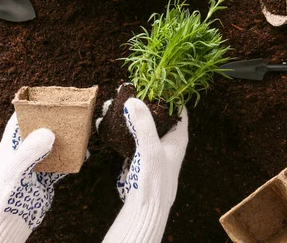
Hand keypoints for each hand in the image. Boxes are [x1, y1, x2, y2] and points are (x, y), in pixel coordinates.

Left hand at [0, 113, 81, 242]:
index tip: (47, 98)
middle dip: (53, 121)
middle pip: (39, 130)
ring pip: (51, 146)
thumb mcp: (17, 169)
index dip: (32, 108)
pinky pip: (60, 164)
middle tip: (70, 113)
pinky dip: (71, 159)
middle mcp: (22, 152)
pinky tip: (82, 154)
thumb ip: (30, 150)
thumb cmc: (7, 194)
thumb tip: (48, 131)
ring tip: (79, 131)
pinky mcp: (44, 177)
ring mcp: (34, 164)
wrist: (12, 222)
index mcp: (10, 145)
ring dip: (64, 139)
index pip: (19, 119)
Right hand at [102, 98, 188, 242]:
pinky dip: (121, 126)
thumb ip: (144, 124)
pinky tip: (108, 120)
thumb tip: (133, 100)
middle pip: (157, 113)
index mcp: (178, 136)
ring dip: (129, 112)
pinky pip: (131, 135)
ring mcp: (153, 147)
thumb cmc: (155, 180)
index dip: (168, 92)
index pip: (177, 107)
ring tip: (113, 102)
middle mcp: (167, 140)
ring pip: (142, 123)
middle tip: (127, 89)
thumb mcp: (150, 148)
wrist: (144, 208)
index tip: (153, 79)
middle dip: (142, 100)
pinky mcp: (139, 155)